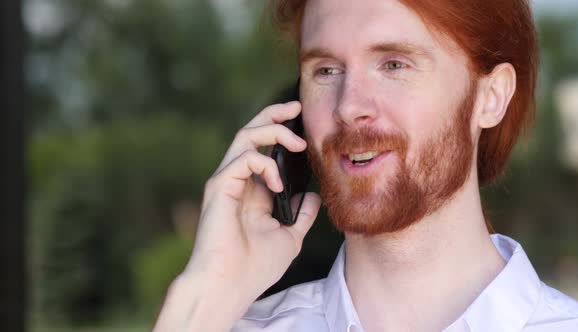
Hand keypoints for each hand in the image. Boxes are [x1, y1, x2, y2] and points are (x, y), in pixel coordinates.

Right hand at [154, 101, 321, 331]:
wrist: (229, 287)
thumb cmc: (254, 268)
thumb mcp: (289, 238)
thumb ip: (301, 216)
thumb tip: (314, 197)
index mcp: (253, 191)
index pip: (266, 150)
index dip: (284, 134)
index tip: (305, 127)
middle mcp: (238, 181)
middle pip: (252, 134)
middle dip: (274, 116)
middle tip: (297, 107)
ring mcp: (227, 182)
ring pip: (245, 137)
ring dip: (273, 131)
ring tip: (297, 142)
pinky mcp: (219, 186)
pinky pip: (242, 158)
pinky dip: (264, 164)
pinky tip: (277, 183)